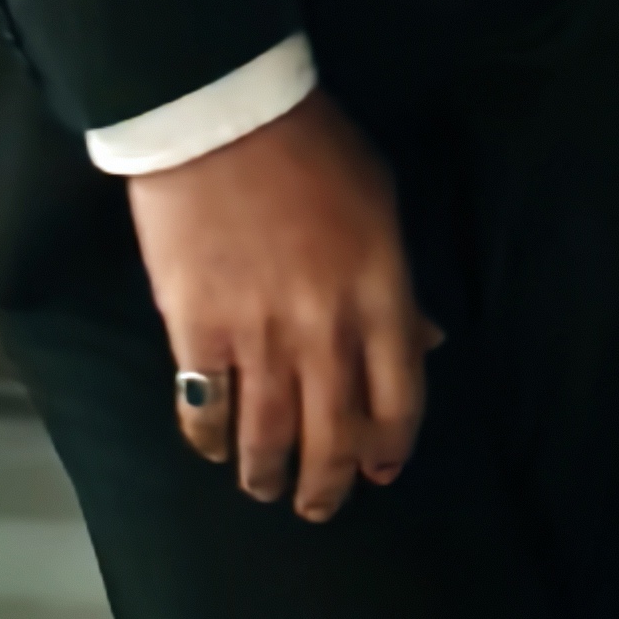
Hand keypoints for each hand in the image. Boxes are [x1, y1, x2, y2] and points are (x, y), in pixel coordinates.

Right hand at [126, 89, 441, 523]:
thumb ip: (398, 282)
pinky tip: (215, 446)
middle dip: (328, 487)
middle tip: (319, 506)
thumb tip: (421, 340)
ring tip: (265, 487)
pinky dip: (211, 440)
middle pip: (334, 437)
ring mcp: (259, 336)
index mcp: (380, 294)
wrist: (218, 112)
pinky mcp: (196, 331)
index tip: (378, 471)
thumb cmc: (309, 144)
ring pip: (269, 438)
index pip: (399, 400)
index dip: (390, 448)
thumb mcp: (380, 201)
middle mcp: (325, 330)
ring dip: (268, 475)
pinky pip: (206, 409)